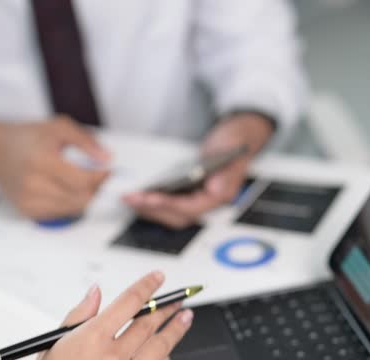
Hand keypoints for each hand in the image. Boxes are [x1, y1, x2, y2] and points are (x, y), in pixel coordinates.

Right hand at [0, 116, 111, 220]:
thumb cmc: (25, 138)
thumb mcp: (58, 127)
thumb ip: (86, 141)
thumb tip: (106, 158)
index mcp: (41, 161)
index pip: (84, 181)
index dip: (101, 177)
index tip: (107, 170)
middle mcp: (33, 184)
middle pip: (82, 198)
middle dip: (95, 188)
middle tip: (95, 175)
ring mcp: (29, 201)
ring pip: (74, 209)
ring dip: (83, 196)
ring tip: (77, 179)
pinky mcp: (28, 212)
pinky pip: (61, 214)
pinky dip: (69, 203)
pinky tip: (62, 188)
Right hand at [0, 273, 192, 359]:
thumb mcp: (53, 346)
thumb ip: (78, 315)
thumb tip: (96, 291)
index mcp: (91, 338)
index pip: (129, 302)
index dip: (148, 286)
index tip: (158, 278)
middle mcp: (113, 357)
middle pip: (150, 323)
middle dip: (168, 307)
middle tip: (178, 300)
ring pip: (162, 347)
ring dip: (177, 329)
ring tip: (185, 319)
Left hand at [122, 112, 273, 228]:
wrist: (238, 134)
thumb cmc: (235, 140)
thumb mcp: (232, 147)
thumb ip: (227, 169)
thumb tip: (216, 188)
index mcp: (221, 193)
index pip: (191, 208)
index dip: (169, 205)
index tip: (149, 197)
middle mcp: (209, 200)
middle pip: (178, 216)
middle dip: (153, 209)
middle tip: (132, 198)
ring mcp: (199, 198)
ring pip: (172, 214)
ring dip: (150, 209)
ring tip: (131, 198)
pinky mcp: (190, 193)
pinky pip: (170, 204)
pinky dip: (154, 203)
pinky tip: (141, 195)